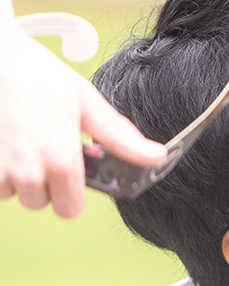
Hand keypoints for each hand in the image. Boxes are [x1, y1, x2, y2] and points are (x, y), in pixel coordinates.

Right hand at [1, 0, 165, 217]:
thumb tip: (155, 157)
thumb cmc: (36, 75)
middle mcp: (26, 170)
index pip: (70, 209)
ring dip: (18, 178)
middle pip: (42, 204)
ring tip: (23, 144)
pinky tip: (4, 144)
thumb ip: (119, 137)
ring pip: (14, 194)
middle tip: (45, 152)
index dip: (73, 195)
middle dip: (46, 185)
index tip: (72, 176)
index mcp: (60, 160)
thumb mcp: (86, 103)